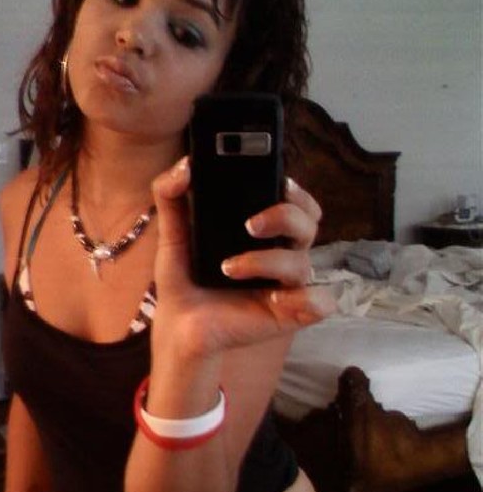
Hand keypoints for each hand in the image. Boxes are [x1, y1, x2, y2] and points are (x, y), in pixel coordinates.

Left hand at [150, 157, 334, 356]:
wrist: (178, 326)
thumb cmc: (184, 279)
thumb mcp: (173, 234)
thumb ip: (171, 196)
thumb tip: (184, 166)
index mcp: (263, 230)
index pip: (295, 202)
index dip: (295, 190)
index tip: (279, 182)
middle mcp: (280, 252)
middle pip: (308, 224)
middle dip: (286, 216)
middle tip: (251, 225)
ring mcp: (286, 284)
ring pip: (303, 262)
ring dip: (267, 261)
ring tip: (229, 269)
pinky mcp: (289, 313)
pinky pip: (320, 303)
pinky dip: (308, 299)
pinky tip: (274, 298)